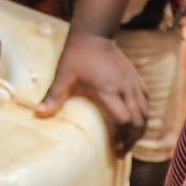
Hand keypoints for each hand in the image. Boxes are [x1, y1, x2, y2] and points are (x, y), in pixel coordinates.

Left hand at [42, 26, 151, 153]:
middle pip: (139, 120)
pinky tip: (134, 121)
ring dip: (140, 129)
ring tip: (128, 141)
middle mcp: (125, 88)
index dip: (123, 137)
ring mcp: (133, 82)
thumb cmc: (77, 55)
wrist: (94, 34)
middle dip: (133, 139)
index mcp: (108, 89)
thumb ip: (54, 95)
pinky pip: (146, 101)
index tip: (115, 149)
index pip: (124, 119)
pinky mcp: (136, 78)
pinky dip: (143, 114)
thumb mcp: (64, 74)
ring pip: (146, 112)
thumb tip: (39, 114)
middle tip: (121, 151)